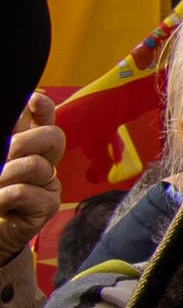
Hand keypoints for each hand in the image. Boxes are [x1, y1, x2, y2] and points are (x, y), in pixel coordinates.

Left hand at [0, 93, 60, 265]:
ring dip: (6, 175)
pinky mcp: (46, 207)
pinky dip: (3, 197)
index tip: (32, 100)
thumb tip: (16, 120)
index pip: (44, 119)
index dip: (42, 107)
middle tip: (4, 155)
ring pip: (36, 166)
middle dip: (26, 141)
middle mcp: (43, 162)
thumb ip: (5, 140)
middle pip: (54, 137)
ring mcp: (47, 185)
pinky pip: (25, 192)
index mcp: (28, 147)